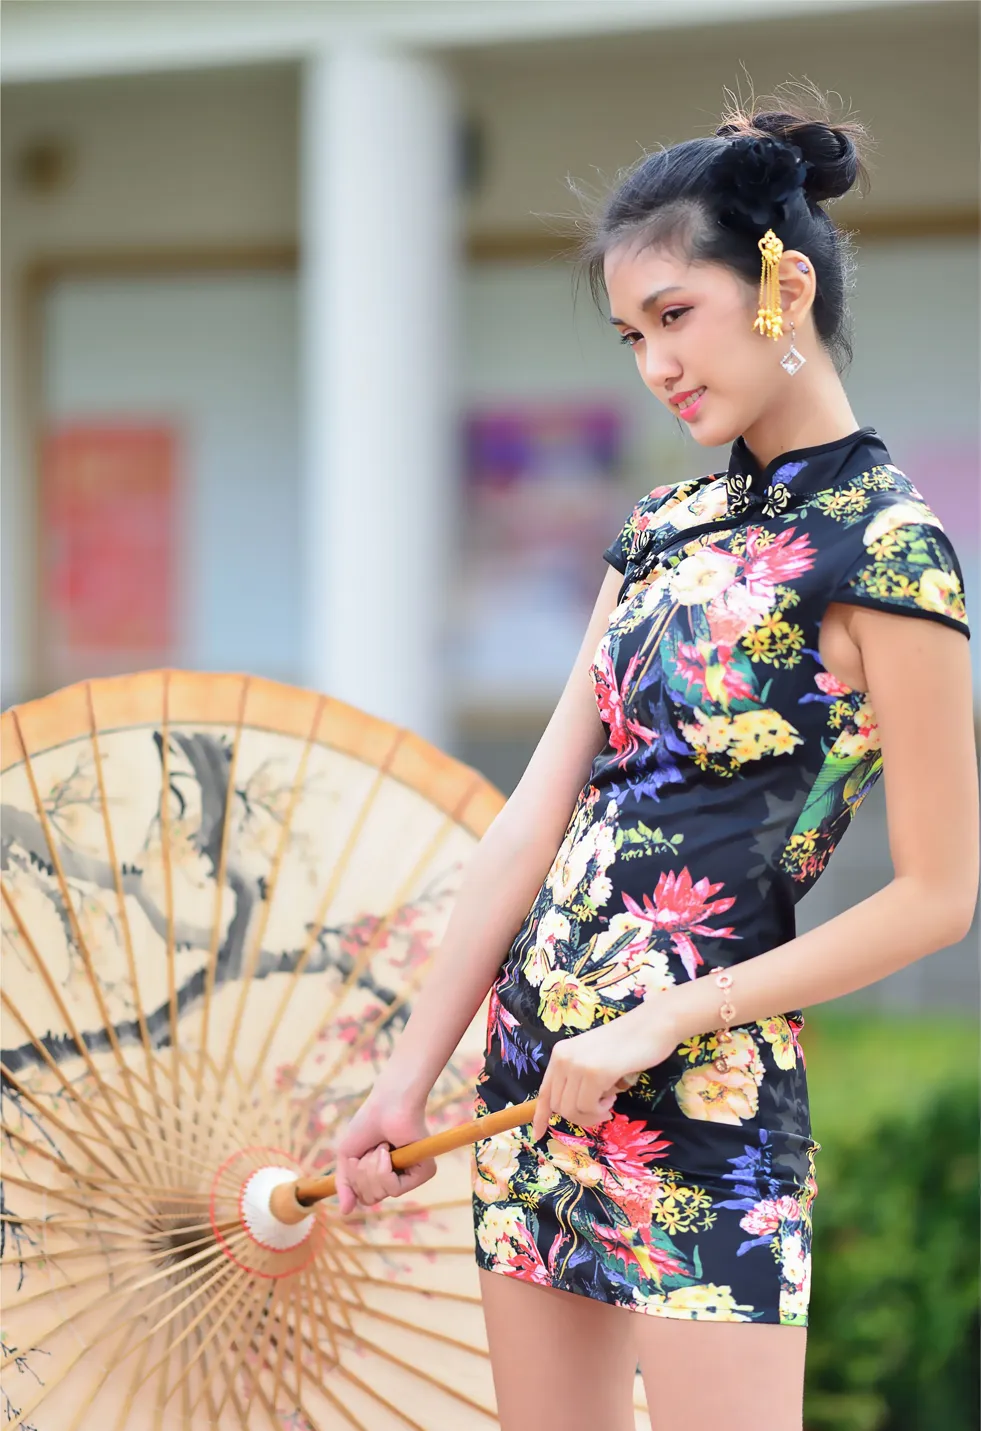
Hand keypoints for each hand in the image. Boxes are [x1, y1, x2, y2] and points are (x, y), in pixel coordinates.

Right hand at [332, 1094, 436, 1216]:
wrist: (387, 1104)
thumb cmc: (367, 1124)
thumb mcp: (347, 1156)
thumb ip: (345, 1185)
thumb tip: (345, 1212)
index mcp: (382, 1175)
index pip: (365, 1198)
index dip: (355, 1182)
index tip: (356, 1159)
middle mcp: (398, 1177)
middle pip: (370, 1198)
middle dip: (362, 1172)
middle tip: (372, 1149)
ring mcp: (411, 1175)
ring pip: (381, 1193)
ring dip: (372, 1167)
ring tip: (382, 1146)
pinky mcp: (424, 1171)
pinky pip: (395, 1188)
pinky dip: (384, 1169)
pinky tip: (390, 1150)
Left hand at [531, 999, 679, 1142]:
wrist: (652, 1025)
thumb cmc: (628, 1044)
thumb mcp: (592, 1058)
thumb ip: (577, 1077)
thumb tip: (568, 1109)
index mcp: (560, 1053)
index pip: (544, 1091)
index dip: (540, 1116)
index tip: (538, 1135)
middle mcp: (563, 1058)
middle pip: (559, 1106)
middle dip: (580, 1117)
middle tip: (602, 1109)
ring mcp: (577, 1065)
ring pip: (572, 1111)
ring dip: (592, 1114)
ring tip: (609, 1100)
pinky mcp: (595, 1073)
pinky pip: (588, 1107)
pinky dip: (601, 1110)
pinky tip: (614, 1096)